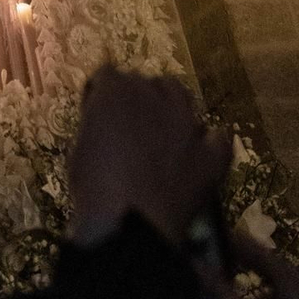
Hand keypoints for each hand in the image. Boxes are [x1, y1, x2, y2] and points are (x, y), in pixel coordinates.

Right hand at [67, 66, 231, 246]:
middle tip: (128, 126)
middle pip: (144, 82)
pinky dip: (210, 141)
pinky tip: (203, 150)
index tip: (98, 114)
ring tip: (163, 128)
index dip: (102, 94)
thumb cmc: (94, 187)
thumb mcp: (79, 147)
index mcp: (115, 90)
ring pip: (180, 95)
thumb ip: (95, 124)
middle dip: (136, 98)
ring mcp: (186, 123)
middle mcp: (153, 95)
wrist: (131, 223)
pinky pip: (218, 138)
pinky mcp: (208, 154)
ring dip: (170, 105)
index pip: (107, 75)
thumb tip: (103, 125)